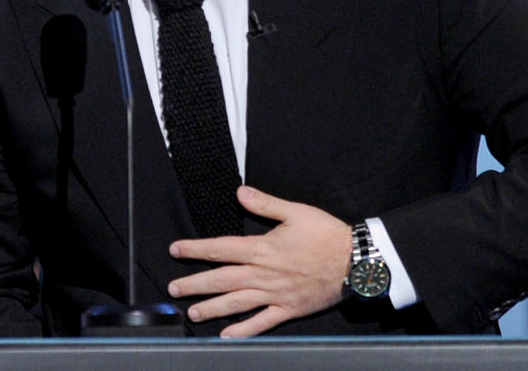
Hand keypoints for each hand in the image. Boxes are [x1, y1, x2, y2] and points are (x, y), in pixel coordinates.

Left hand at [167, 185, 351, 337]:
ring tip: (193, 313)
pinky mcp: (288, 309)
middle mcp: (264, 274)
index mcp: (262, 248)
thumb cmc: (326, 234)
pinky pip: (262, 323)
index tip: (176, 250)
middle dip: (195, 284)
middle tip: (174, 288)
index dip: (196, 249)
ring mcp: (275, 294)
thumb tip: (241, 192)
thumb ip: (265, 204)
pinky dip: (243, 331)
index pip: (221, 248)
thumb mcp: (295, 212)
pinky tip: (227, 335)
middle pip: (222, 279)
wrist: (354, 261)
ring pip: (236, 303)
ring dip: (212, 308)